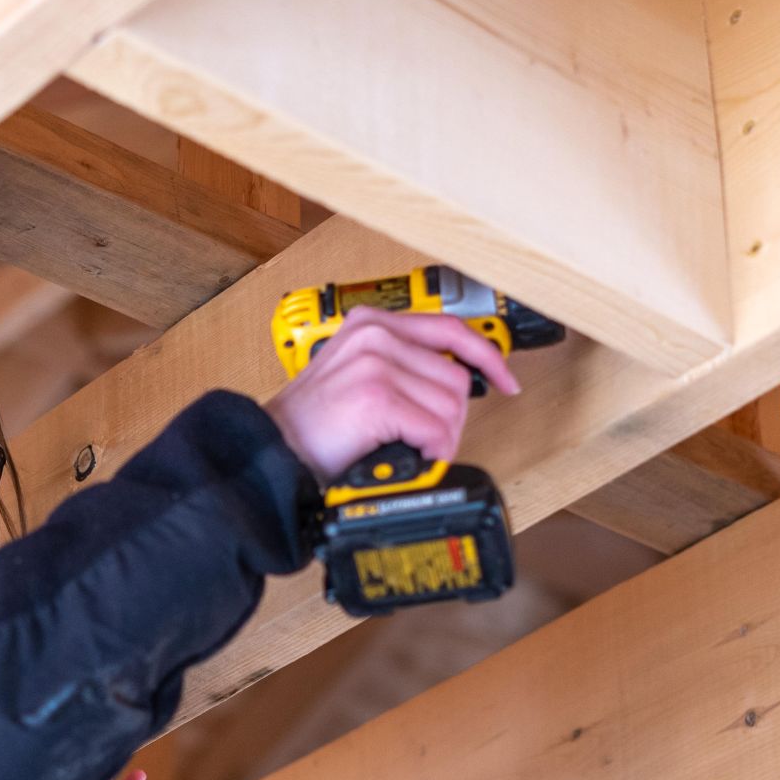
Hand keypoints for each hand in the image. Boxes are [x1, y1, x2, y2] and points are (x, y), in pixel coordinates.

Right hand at [264, 307, 519, 483]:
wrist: (272, 451)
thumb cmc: (310, 426)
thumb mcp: (353, 375)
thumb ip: (397, 365)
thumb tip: (450, 382)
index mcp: (370, 323)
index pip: (450, 329)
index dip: (487, 356)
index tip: (506, 380)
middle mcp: (374, 335)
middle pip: (456, 376)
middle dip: (452, 416)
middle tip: (428, 439)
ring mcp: (375, 363)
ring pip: (451, 404)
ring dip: (441, 437)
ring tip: (410, 448)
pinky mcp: (376, 396)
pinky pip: (436, 429)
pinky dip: (431, 450)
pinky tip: (407, 455)